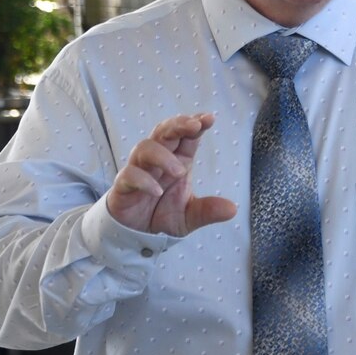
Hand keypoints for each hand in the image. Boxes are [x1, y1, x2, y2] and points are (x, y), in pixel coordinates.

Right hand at [106, 112, 237, 236]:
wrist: (137, 235)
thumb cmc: (163, 216)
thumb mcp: (190, 216)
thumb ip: (208, 211)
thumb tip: (233, 209)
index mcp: (178, 161)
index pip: (186, 136)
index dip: (195, 123)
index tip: (208, 119)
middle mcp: (158, 161)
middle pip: (164, 131)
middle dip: (178, 125)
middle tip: (194, 126)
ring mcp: (139, 170)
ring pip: (145, 148)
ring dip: (163, 156)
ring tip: (179, 172)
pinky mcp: (123, 185)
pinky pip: (129, 174)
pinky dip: (143, 180)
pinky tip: (157, 192)